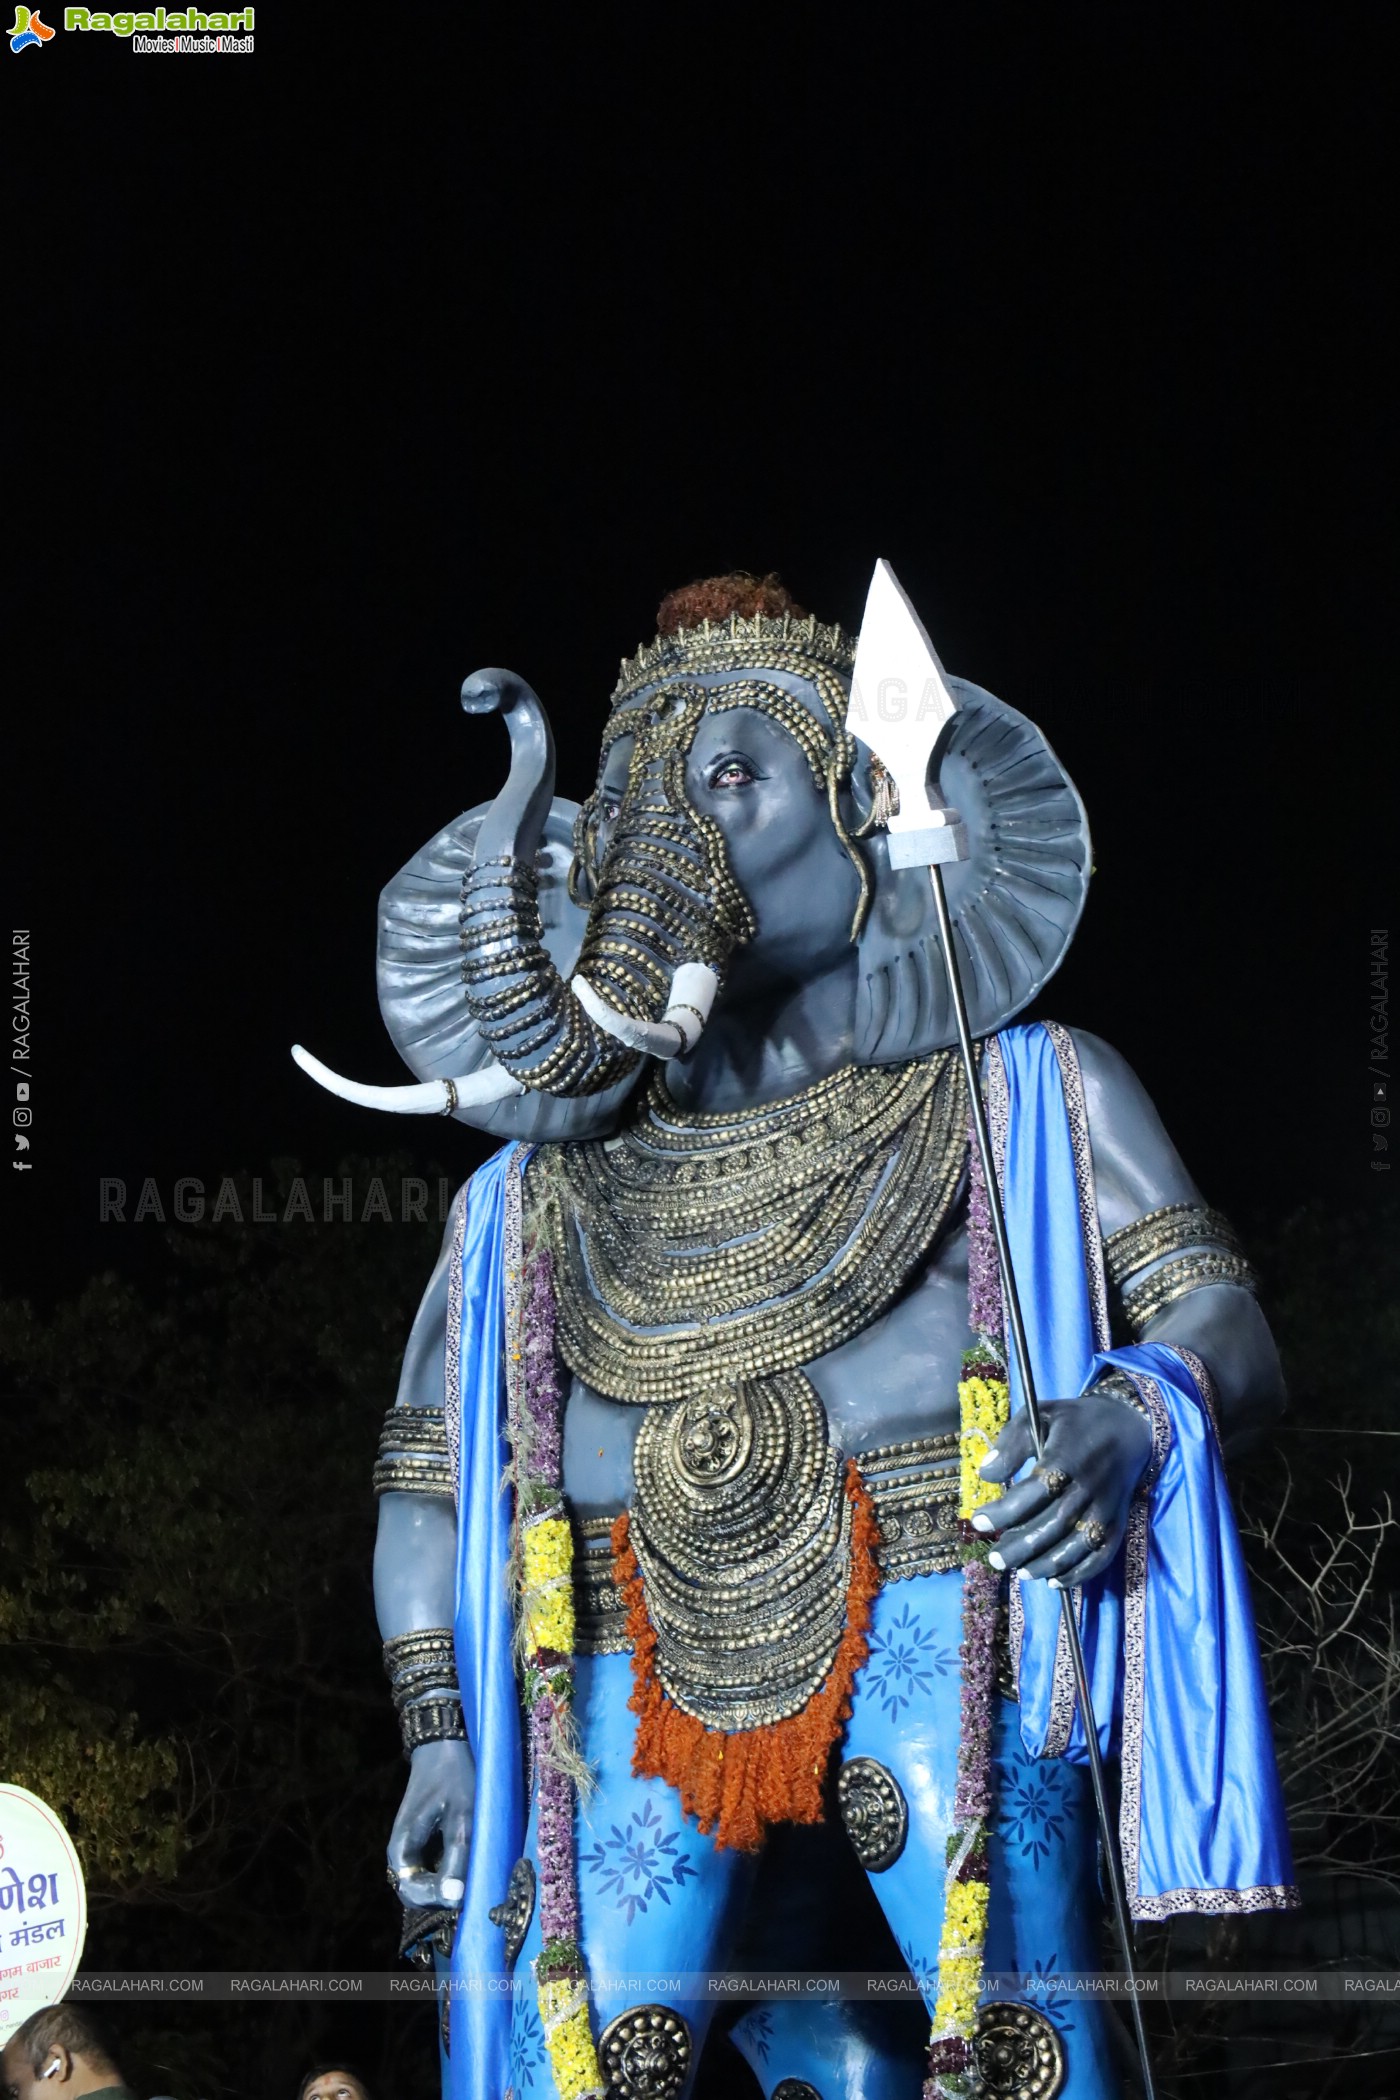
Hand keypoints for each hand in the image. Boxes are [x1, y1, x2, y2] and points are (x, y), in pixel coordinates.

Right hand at [387, 1737, 475, 1909]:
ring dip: (449, 1884)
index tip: (467, 1892)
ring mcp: (411, 1847)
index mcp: (402, 1849)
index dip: (439, 1900)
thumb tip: (454, 1900)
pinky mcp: (423, 1841)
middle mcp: (402, 1853)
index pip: (413, 1894)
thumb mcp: (462, 1818)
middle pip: (418, 1892)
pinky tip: (471, 1859)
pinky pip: (433, 1868)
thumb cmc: (455, 1778)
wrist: (445, 1744)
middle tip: (474, 1883)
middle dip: (444, 1895)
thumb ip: (457, 1860)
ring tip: (474, 1872)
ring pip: (427, 1881)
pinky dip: (450, 1871)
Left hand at [974, 1387, 1152, 1587]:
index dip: (1005, 1511)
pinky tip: (1054, 1582)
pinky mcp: (1118, 1522)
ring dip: (1047, 1564)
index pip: (1035, 1491)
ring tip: (1019, 1572)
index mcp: (1068, 1456)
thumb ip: (1011, 1443)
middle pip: (1054, 1524)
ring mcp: (1106, 1507)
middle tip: (995, 1559)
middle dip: (1021, 1546)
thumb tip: (986, 1473)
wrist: (1127, 1427)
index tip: (978, 1520)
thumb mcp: (1038, 1416)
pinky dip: (1080, 1573)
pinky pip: (1102, 1554)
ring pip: (1077, 1545)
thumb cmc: (1073, 1422)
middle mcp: (1089, 1485)